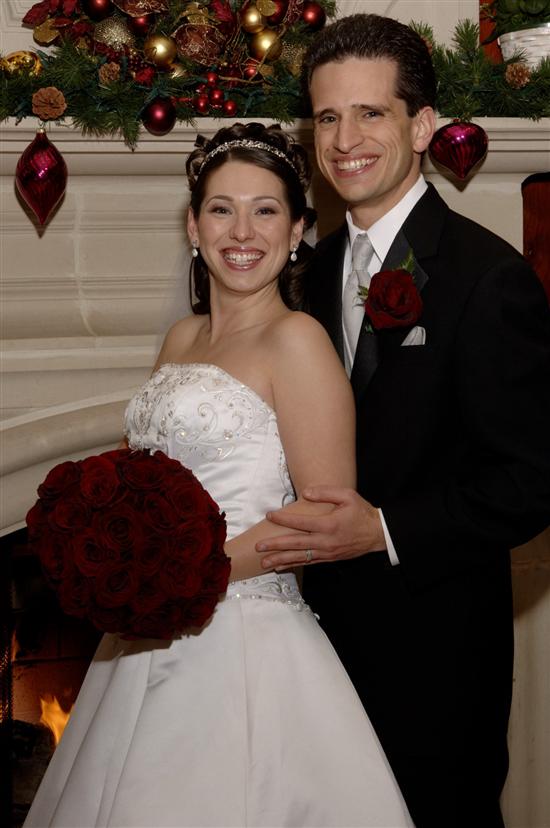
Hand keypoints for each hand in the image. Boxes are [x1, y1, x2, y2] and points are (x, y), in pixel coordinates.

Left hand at [256, 486, 385, 569]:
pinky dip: (292, 564)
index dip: (283, 519)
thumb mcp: (347, 496)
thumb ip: (326, 493)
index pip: (301, 522)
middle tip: (258, 546)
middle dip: (275, 546)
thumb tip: (305, 493)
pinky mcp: (328, 558)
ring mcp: (326, 552)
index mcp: (329, 524)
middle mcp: (326, 541)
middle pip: (295, 544)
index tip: (269, 515)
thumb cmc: (361, 512)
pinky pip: (307, 562)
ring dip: (280, 560)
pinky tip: (280, 566)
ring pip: (299, 557)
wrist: (377, 533)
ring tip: (263, 563)